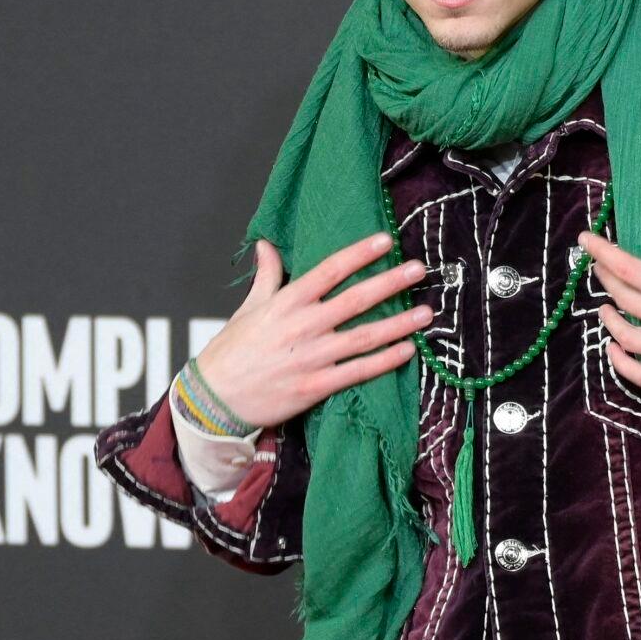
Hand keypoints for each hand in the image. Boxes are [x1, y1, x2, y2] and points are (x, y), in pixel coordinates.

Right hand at [189, 232, 435, 429]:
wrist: (215, 399)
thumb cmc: (232, 351)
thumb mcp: (248, 308)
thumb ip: (266, 276)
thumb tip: (267, 244)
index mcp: (285, 303)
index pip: (329, 271)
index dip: (359, 254)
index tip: (385, 241)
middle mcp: (302, 327)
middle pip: (354, 300)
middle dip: (389, 283)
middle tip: (418, 270)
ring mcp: (311, 358)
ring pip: (363, 337)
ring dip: (398, 325)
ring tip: (425, 313)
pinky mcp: (315, 387)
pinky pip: (358, 372)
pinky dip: (384, 361)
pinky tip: (407, 350)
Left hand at [576, 198, 640, 408]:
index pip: (631, 268)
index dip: (604, 253)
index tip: (586, 241)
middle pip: (624, 298)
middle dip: (607, 280)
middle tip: (598, 268)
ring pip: (626, 336)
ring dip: (610, 321)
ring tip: (603, 309)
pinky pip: (640, 374)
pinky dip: (621, 364)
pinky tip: (613, 351)